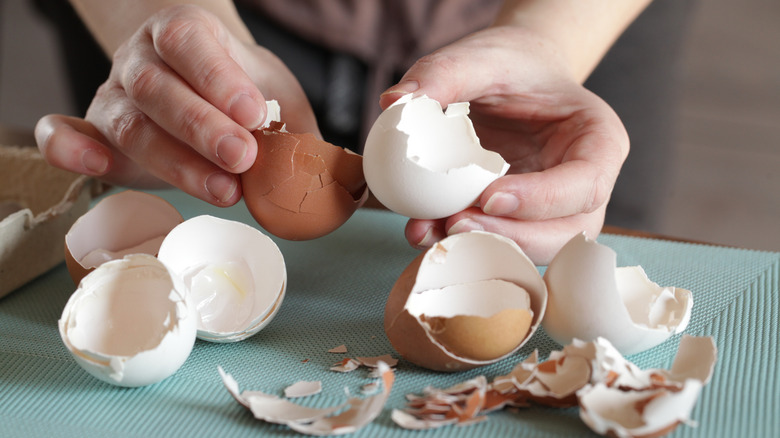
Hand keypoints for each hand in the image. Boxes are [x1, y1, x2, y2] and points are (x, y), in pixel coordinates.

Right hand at [35, 5, 317, 205]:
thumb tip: (348, 180)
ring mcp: (114, 94)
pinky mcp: (96, 129)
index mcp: (186, 34)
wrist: (197, 79)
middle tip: (244, 158)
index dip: (218, 78)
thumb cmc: (240, 90)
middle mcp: (142, 59)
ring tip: (224, 190)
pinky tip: (94, 166)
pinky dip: (70, 148)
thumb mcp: (276, 95)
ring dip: (174, 160)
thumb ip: (300, 130)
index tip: (252, 112)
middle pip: (158, 89)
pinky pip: (62, 132)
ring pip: (129, 123)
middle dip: (202, 128)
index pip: (191, 43)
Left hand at [380, 26, 628, 264]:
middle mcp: (585, 184)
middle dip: (510, 237)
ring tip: (428, 231)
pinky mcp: (521, 222)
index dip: (541, 200)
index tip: (488, 197)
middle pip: (566, 232)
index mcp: (599, 141)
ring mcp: (556, 210)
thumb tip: (394, 102)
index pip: (585, 184)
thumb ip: (444, 73)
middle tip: (454, 223)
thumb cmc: (509, 65)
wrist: (512, 78)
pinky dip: (463, 243)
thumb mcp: (482, 56)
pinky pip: (500, 244)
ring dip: (481, 248)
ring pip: (532, 249)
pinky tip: (423, 230)